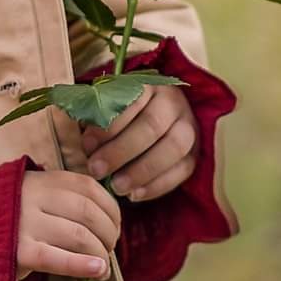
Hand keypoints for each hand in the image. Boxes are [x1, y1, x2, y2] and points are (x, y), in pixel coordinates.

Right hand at [15, 168, 121, 280]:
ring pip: (77, 235)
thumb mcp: (32, 198)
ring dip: (99, 253)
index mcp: (40, 178)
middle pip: (87, 211)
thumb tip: (108, 220)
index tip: (115, 227)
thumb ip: (61, 200)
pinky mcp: (17, 251)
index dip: (110, 209)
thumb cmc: (7, 222)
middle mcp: (32, 195)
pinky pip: (56, 258)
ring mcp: (23, 222)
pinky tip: (97, 271)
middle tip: (109, 250)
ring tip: (103, 267)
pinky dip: (82, 265)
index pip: (89, 187)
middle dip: (108, 233)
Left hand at [77, 81, 199, 201]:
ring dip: (142, 171)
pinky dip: (158, 186)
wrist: (155, 116)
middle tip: (97, 170)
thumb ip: (97, 118)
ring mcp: (188, 126)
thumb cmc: (122, 112)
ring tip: (117, 187)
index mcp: (148, 84)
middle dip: (121, 151)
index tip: (87, 145)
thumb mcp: (109, 106)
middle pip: (151, 126)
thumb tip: (84, 144)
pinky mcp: (195, 152)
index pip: (130, 102)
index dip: (108, 126)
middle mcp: (173, 102)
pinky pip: (183, 170)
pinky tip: (135, 195)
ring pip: (173, 148)